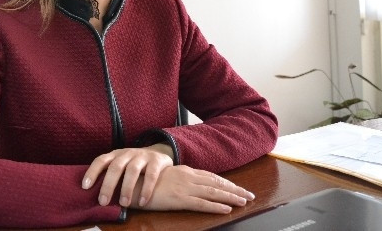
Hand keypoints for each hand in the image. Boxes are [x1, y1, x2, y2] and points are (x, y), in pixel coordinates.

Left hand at [82, 144, 173, 207]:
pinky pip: (151, 175)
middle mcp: (128, 153)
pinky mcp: (157, 161)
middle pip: (116, 167)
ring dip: (126, 188)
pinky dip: (146, 189)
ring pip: (132, 170)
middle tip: (103, 202)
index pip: (101, 160)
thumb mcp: (121, 165)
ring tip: (124, 204)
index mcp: (116, 155)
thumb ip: (110, 174)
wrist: (159, 155)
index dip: (92, 172)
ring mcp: (142, 156)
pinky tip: (142, 202)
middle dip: (108, 185)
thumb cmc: (134, 165)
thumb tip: (91, 193)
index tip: (85, 186)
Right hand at [131, 165, 255, 213]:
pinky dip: (216, 206)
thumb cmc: (144, 181)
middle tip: (250, 195)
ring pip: (213, 192)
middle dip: (234, 190)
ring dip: (230, 197)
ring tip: (244, 202)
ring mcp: (184, 188)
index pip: (210, 177)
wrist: (131, 181)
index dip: (225, 183)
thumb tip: (186, 183)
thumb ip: (177, 179)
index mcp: (184, 172)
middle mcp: (187, 177)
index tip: (238, 188)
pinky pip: (202, 204)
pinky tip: (226, 209)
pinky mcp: (179, 199)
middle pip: (216, 183)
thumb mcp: (164, 177)